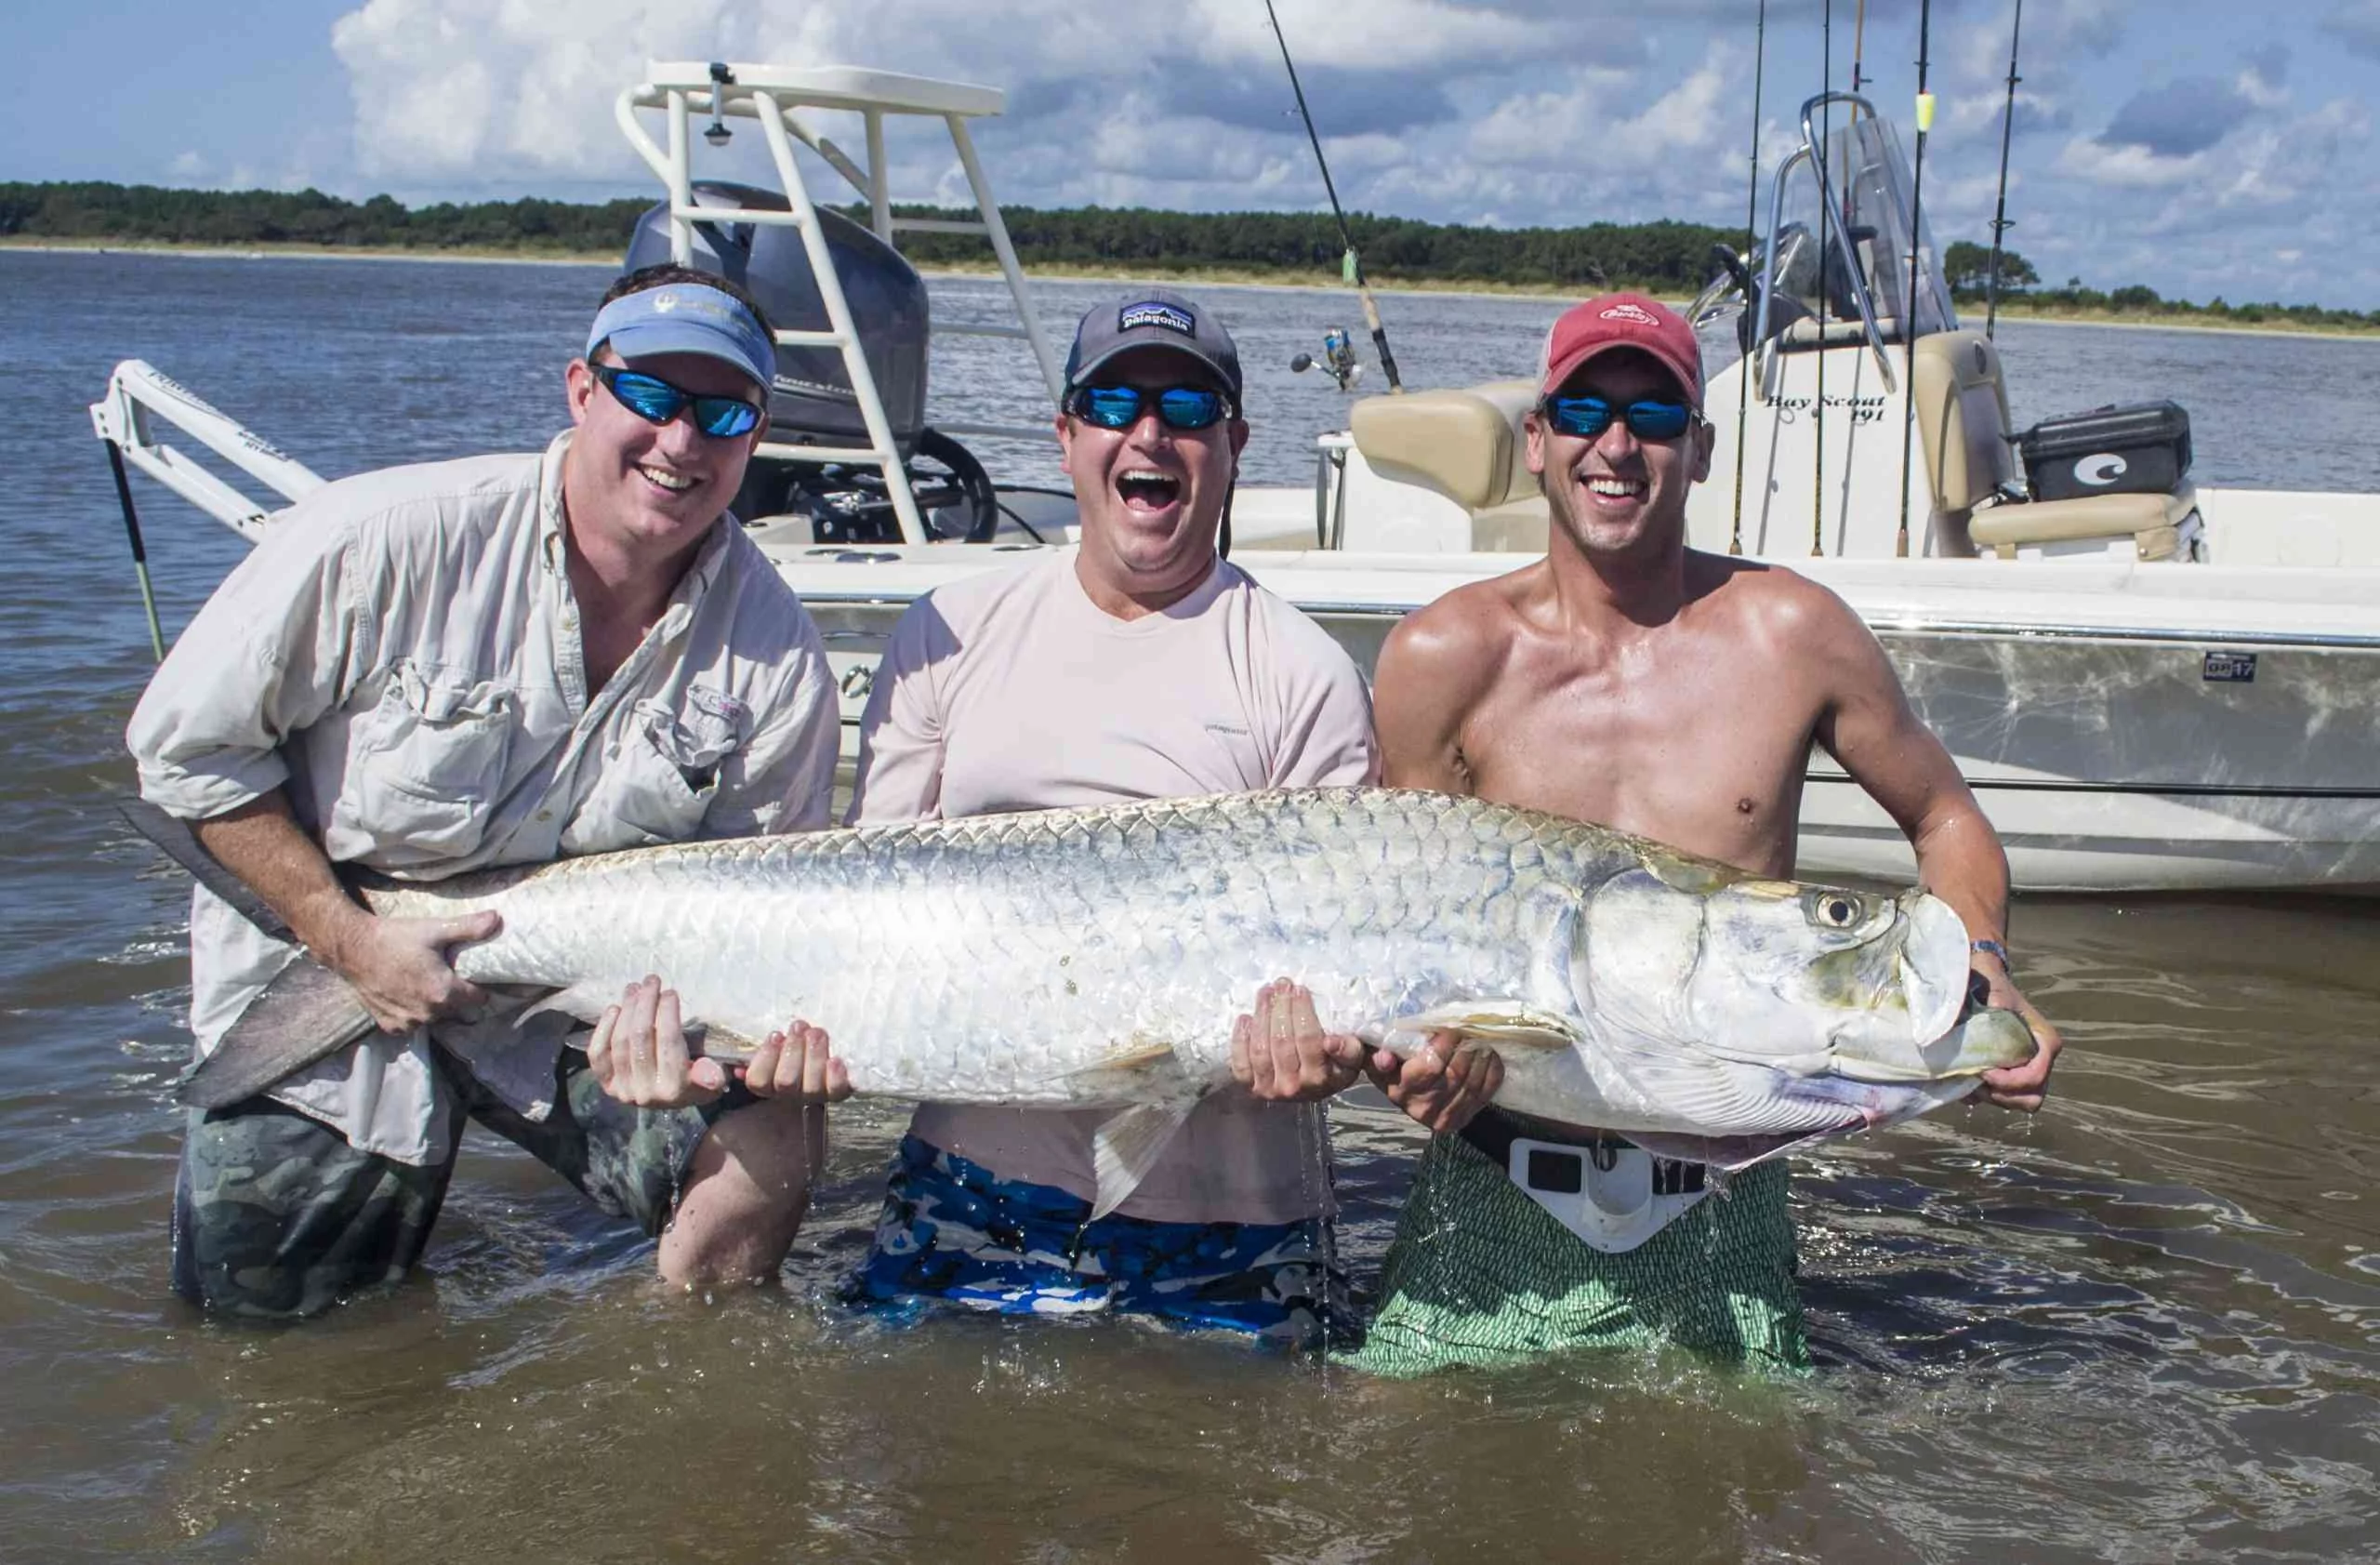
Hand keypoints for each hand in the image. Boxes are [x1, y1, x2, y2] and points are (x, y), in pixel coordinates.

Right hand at [321, 907, 500, 1033]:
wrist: (353, 948)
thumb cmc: (395, 938)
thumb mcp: (435, 929)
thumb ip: (469, 928)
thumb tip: (497, 919)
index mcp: (443, 992)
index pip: (478, 999)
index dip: (479, 988)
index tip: (474, 977)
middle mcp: (428, 1013)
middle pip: (457, 1010)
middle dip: (457, 997)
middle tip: (447, 976)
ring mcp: (408, 1022)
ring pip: (434, 1018)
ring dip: (434, 1007)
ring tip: (426, 984)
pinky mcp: (390, 1025)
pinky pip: (411, 1025)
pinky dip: (413, 1014)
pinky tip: (408, 996)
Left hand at [588, 975, 727, 1107]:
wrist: (669, 1102)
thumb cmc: (695, 1081)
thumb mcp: (712, 1079)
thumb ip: (711, 1075)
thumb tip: (714, 1075)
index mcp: (674, 1088)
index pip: (668, 1042)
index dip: (667, 1013)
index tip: (670, 992)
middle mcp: (645, 1092)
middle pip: (641, 1038)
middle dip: (645, 1003)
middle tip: (651, 981)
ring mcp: (622, 1089)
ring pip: (620, 1042)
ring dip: (627, 1009)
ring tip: (634, 988)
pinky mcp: (606, 1084)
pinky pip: (598, 1054)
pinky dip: (603, 1029)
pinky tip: (614, 1009)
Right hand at [737, 1021, 851, 1105]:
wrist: (826, 1052)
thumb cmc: (794, 1044)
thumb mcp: (774, 1042)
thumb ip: (756, 1049)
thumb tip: (738, 1063)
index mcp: (768, 1082)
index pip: (757, 1081)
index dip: (766, 1058)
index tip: (776, 1034)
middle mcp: (790, 1094)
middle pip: (785, 1083)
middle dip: (792, 1051)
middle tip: (799, 1026)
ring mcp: (815, 1095)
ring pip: (811, 1087)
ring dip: (813, 1055)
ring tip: (817, 1032)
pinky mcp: (838, 1091)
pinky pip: (837, 1091)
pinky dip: (836, 1076)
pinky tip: (835, 1059)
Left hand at [1230, 979, 1365, 1101]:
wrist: (1314, 1088)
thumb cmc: (1334, 1065)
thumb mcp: (1351, 1059)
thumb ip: (1348, 1050)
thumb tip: (1331, 1042)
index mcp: (1319, 1079)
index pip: (1308, 1040)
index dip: (1301, 1012)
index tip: (1299, 989)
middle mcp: (1292, 1087)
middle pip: (1282, 1042)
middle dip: (1280, 1008)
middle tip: (1281, 984)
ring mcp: (1269, 1088)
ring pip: (1260, 1050)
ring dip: (1261, 1017)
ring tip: (1265, 993)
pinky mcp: (1251, 1087)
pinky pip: (1240, 1063)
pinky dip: (1240, 1039)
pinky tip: (1246, 1017)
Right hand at [1365, 1030, 1501, 1134]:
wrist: (1407, 1096)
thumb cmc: (1392, 1068)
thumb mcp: (1375, 1057)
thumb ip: (1376, 1053)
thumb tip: (1385, 1058)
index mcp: (1401, 1092)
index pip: (1431, 1066)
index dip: (1445, 1044)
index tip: (1450, 1027)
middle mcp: (1424, 1109)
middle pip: (1456, 1073)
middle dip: (1466, 1046)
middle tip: (1469, 1028)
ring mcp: (1446, 1118)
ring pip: (1473, 1082)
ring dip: (1480, 1056)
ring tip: (1479, 1038)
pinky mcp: (1464, 1119)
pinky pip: (1486, 1091)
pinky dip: (1491, 1070)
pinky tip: (1487, 1054)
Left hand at [1972, 956, 2062, 1111]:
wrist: (1986, 987)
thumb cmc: (1993, 988)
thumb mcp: (1995, 990)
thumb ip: (1998, 999)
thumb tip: (1997, 1007)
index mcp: (2046, 1042)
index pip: (2035, 1076)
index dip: (2009, 1081)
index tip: (1983, 1073)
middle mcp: (2043, 1060)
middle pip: (2032, 1097)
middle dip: (2004, 1095)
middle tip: (1978, 1083)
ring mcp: (2030, 1070)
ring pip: (2020, 1102)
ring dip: (1995, 1098)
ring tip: (1972, 1083)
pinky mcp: (2015, 1076)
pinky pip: (2007, 1099)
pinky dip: (1988, 1096)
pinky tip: (1969, 1083)